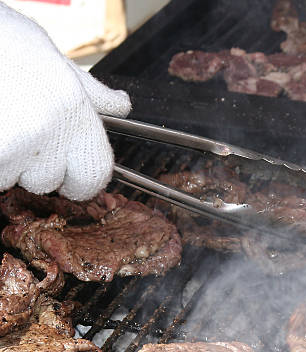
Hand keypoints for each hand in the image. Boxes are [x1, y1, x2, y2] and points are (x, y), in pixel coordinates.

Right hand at [0, 4, 130, 200]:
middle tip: (25, 136)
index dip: (83, 180)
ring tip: (4, 122)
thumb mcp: (57, 63)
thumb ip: (91, 93)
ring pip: (13, 179)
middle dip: (37, 170)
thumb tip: (121, 105)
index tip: (73, 175)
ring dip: (7, 162)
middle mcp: (49, 132)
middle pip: (49, 182)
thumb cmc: (7, 44)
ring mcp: (14, 145)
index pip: (96, 175)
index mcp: (75, 112)